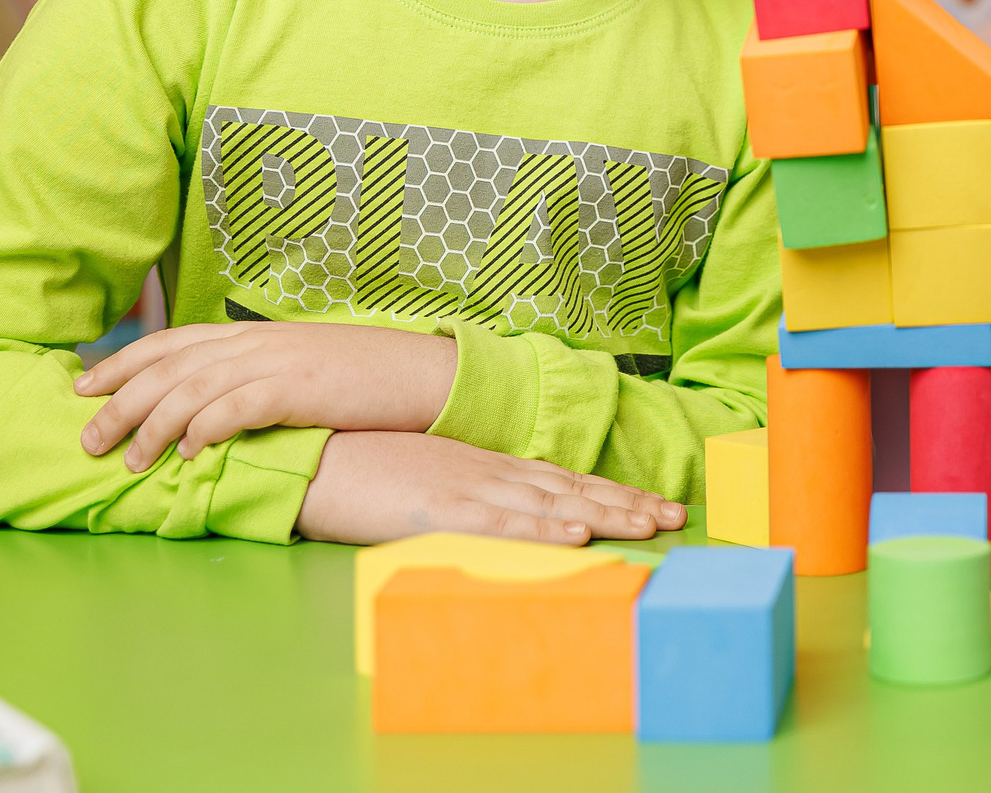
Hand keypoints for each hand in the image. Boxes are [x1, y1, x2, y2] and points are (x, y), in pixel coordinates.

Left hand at [73, 320, 458, 471]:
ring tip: (126, 460)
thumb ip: (251, 378)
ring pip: (192, 388)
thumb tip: (206, 407)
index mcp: (250, 335)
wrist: (418, 371)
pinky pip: (237, 406)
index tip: (81, 386)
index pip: (169, 342)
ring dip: (151, 425)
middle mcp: (255, 342)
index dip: (120, 363)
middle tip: (84, 438)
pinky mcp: (298, 389)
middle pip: (168, 367)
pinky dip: (203, 428)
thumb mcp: (296, 370)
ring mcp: (276, 362)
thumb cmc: (358, 379)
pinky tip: (184, 453)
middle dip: (118, 401)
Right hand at [295, 429, 687, 545]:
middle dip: (626, 503)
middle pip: (571, 489)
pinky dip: (543, 530)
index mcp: (485, 466)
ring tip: (649, 526)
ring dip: (604, 515)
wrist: (315, 453)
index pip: (562, 480)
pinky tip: (577, 536)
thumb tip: (499, 512)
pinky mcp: (441, 510)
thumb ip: (466, 494)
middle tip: (675, 515)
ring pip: (551, 505)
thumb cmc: (366, 467)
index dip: (610, 492)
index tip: (652, 503)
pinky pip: (502, 523)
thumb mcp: (427, 477)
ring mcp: (468, 489)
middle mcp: (488, 473)